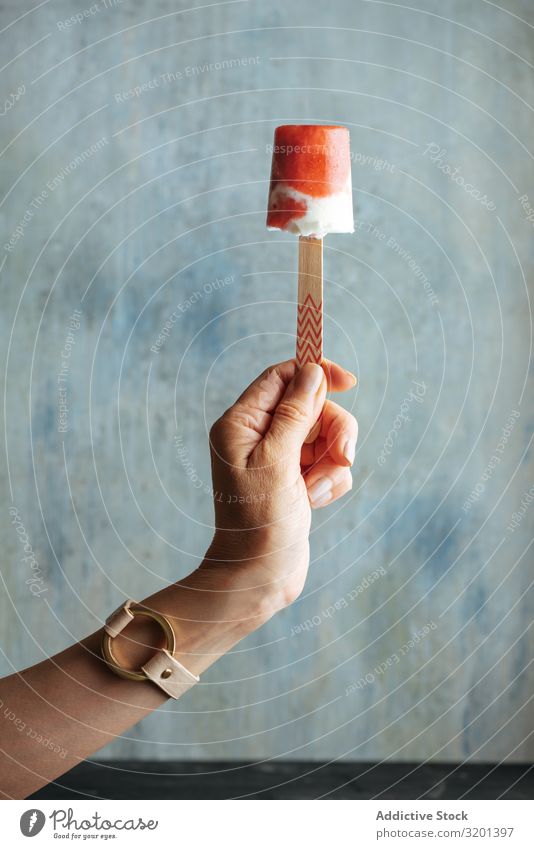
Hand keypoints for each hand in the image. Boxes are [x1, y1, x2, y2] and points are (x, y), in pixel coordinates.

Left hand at [204, 359, 357, 609]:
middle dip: (333, 430)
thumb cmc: (259, 521)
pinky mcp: (296, 478)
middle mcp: (258, 436)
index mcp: (241, 423)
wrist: (259, 576)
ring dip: (332, 462)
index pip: (281, 377)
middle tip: (344, 455)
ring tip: (318, 491)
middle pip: (310, 406)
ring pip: (324, 435)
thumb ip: (295, 413)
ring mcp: (278, 458)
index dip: (314, 373)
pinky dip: (330, 480)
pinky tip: (316, 502)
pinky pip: (327, 462)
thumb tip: (312, 371)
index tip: (348, 381)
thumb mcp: (277, 461)